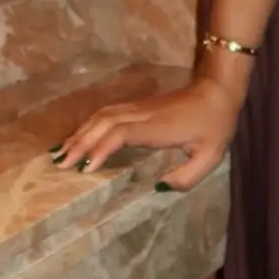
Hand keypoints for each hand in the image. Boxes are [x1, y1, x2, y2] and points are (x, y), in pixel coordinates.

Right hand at [53, 76, 239, 190]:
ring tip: (62, 153)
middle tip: (61, 164)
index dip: (102, 148)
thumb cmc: (215, 125)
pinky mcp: (138, 105)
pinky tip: (80, 136)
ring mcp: (139, 107)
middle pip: (104, 123)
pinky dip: (90, 124)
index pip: (122, 134)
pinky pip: (107, 113)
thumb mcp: (210, 156)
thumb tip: (159, 187)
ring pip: (102, 115)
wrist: (217, 91)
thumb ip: (186, 177)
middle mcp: (143, 114)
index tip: (86, 167)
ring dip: (81, 133)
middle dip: (81, 143)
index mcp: (159, 127)